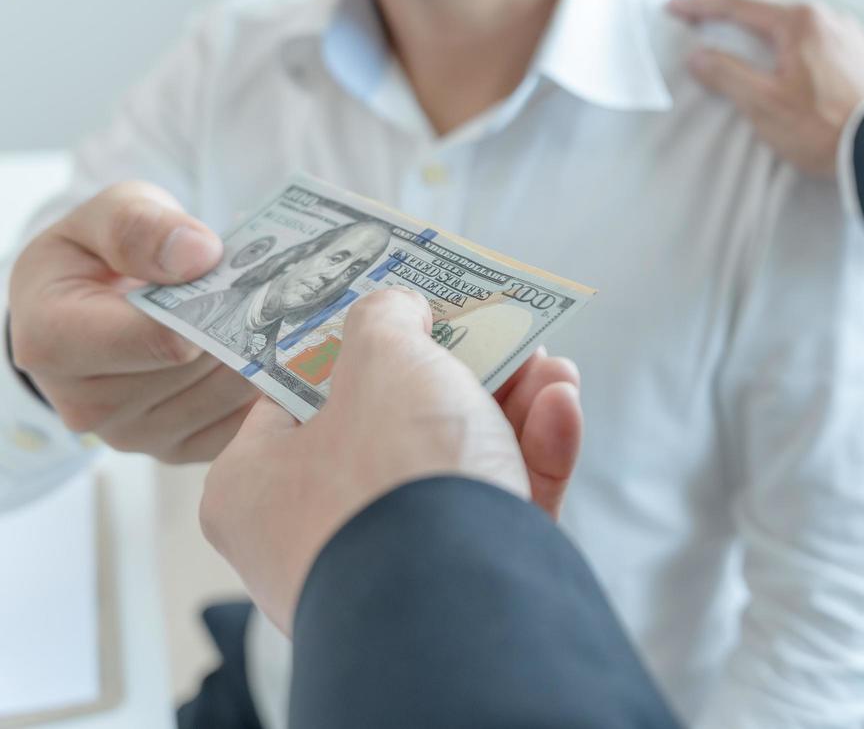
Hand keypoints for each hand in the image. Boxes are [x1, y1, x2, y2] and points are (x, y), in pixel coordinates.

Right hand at [5, 182, 257, 462]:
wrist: (90, 303)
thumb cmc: (98, 255)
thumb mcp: (106, 214)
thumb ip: (139, 225)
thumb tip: (197, 256)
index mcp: (55, 342)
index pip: (161, 340)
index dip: (214, 310)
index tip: (248, 280)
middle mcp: (88, 404)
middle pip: (203, 370)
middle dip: (243, 327)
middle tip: (281, 294)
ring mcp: (133, 434)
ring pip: (230, 398)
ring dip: (263, 356)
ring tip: (277, 317)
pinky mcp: (173, 450)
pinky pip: (242, 427)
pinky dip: (268, 388)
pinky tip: (275, 352)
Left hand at [200, 288, 581, 635]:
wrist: (458, 598)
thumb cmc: (391, 477)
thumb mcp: (383, 361)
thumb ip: (386, 319)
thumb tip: (397, 309)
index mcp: (258, 487)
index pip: (295, 401)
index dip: (353, 347)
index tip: (403, 312)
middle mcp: (314, 536)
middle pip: (392, 429)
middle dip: (458, 373)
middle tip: (493, 333)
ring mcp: (391, 566)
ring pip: (455, 467)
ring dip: (511, 406)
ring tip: (550, 367)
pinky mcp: (460, 587)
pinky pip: (495, 508)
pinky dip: (532, 454)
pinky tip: (561, 408)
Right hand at [668, 0, 863, 177]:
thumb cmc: (826, 129)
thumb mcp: (764, 103)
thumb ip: (726, 74)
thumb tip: (699, 57)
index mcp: (799, 21)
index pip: (738, 4)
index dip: (702, 6)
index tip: (676, 6)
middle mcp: (827, 19)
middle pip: (767, 9)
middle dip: (730, 12)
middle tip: (700, 14)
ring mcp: (849, 36)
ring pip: (793, 25)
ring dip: (762, 28)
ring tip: (739, 34)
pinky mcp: (862, 58)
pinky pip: (816, 42)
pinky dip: (790, 44)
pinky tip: (785, 58)